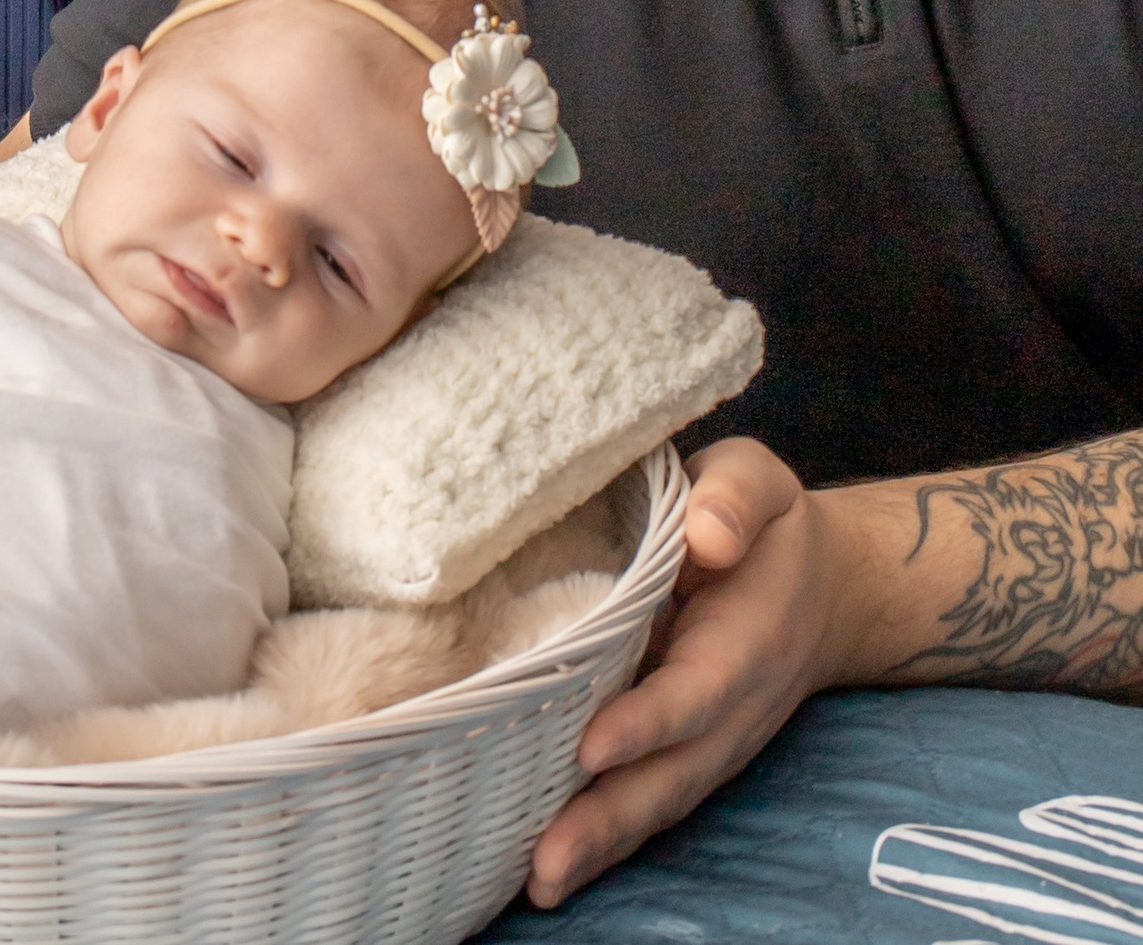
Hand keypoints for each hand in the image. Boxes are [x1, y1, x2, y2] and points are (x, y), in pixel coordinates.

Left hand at [527, 439, 864, 907]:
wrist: (823, 584)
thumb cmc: (767, 523)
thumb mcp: (756, 480)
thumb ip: (735, 498)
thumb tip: (709, 535)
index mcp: (743, 642)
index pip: (693, 691)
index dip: (648, 722)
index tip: (594, 746)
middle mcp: (729, 710)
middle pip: (671, 775)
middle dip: (609, 821)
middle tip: (546, 862)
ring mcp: (710, 742)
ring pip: (656, 802)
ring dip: (601, 847)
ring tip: (539, 883)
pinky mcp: (686, 753)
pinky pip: (647, 801)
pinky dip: (605, 840)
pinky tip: (548, 870)